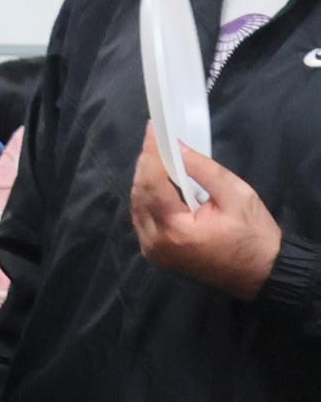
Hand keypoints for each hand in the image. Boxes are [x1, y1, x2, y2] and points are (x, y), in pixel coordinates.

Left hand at [132, 118, 283, 298]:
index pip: (152, 184)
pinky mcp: (156, 253)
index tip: (152, 129)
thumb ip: (203, 170)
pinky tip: (159, 181)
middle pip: (140, 194)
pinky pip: (144, 217)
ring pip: (138, 205)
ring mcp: (152, 251)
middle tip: (156, 139)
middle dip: (147, 164)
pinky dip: (149, 197)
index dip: (151, 154)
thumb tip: (177, 147)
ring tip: (158, 155)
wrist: (262, 273)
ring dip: (146, 180)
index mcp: (175, 230)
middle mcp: (155, 242)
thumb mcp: (236, 195)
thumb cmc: (254, 235)